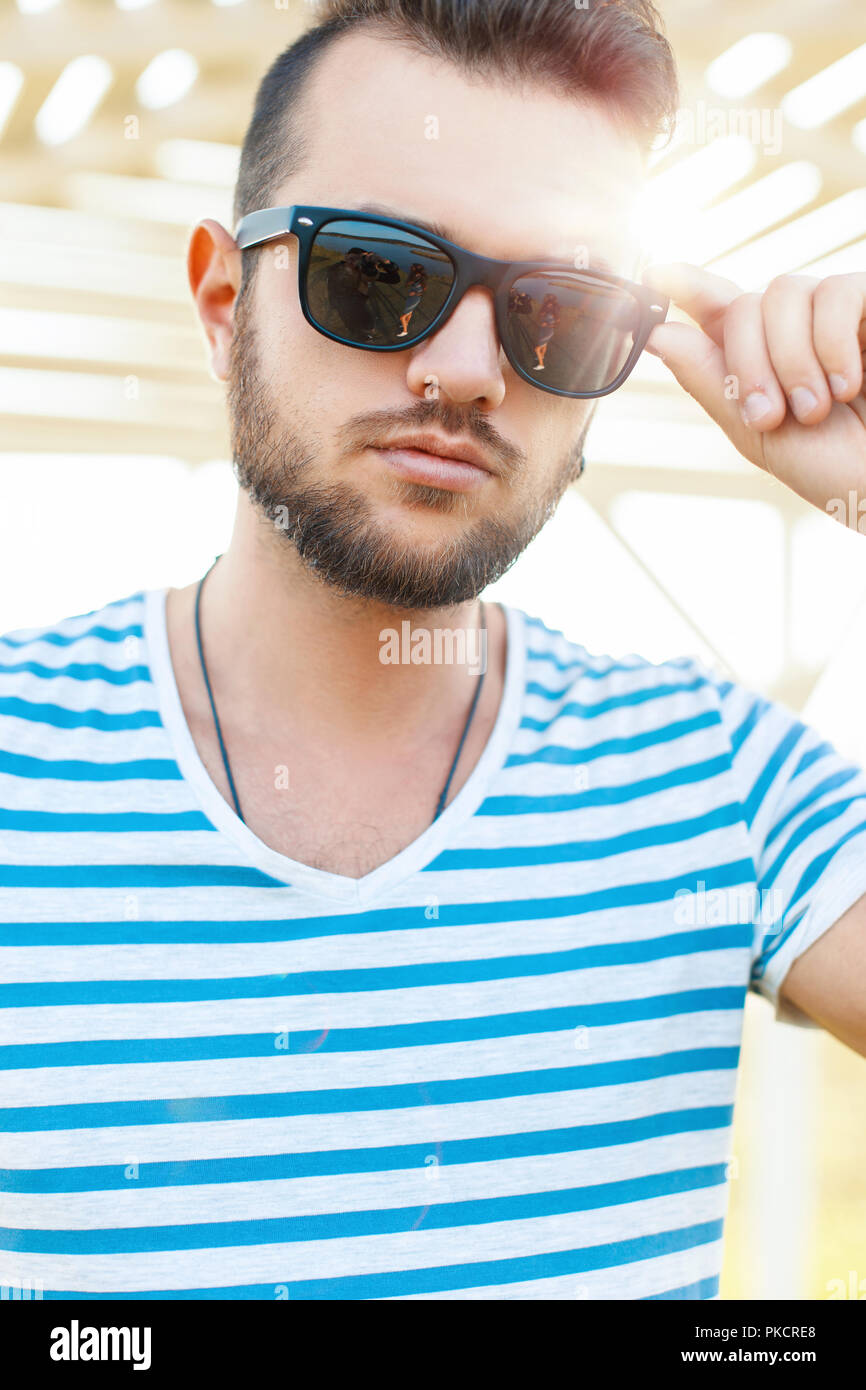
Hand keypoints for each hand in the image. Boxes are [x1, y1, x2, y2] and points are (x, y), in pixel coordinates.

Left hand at [642, 264, 865, 520]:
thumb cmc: (831, 467)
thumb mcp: (757, 433)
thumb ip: (711, 381)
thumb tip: (657, 333)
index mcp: (758, 358)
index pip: (715, 307)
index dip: (684, 284)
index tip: (653, 275)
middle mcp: (794, 327)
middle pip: (744, 305)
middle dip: (748, 363)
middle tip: (770, 417)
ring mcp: (835, 312)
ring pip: (784, 292)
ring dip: (792, 359)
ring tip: (817, 410)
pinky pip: (837, 292)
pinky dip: (832, 342)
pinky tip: (848, 385)